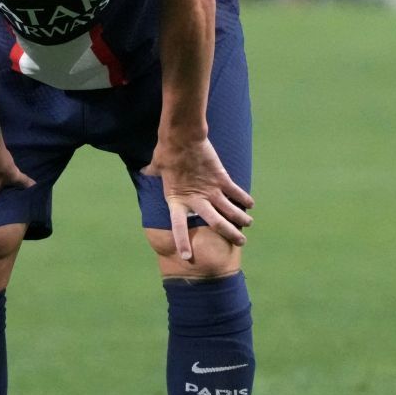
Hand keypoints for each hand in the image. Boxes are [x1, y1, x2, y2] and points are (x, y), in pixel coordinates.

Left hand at [142, 136, 254, 260]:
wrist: (182, 137)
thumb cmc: (166, 151)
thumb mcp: (156, 166)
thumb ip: (153, 172)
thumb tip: (145, 170)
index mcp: (176, 200)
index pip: (179, 227)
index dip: (182, 242)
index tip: (187, 257)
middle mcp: (196, 199)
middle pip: (216, 223)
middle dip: (230, 234)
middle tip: (241, 243)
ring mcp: (211, 189)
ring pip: (230, 210)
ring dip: (240, 219)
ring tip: (248, 224)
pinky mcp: (221, 178)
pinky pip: (235, 192)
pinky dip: (244, 198)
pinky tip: (250, 204)